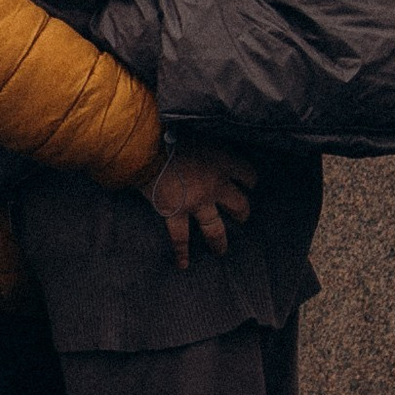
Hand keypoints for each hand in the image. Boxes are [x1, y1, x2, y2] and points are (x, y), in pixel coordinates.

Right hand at [139, 142, 256, 268]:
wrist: (145, 144)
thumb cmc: (166, 130)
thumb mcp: (194, 130)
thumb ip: (204, 142)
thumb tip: (203, 141)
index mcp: (221, 160)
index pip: (247, 173)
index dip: (249, 180)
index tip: (249, 184)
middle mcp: (215, 183)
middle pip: (239, 204)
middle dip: (242, 213)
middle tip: (242, 217)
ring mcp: (197, 202)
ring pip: (216, 228)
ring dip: (219, 241)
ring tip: (221, 250)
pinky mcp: (176, 213)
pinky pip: (180, 238)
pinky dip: (181, 252)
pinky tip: (183, 264)